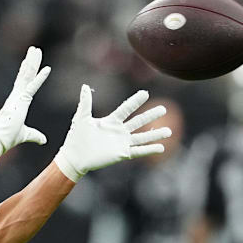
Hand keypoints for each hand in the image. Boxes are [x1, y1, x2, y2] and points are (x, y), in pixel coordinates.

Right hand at [0, 46, 50, 155]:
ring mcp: (18, 96)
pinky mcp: (21, 100)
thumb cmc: (8, 137)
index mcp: (17, 101)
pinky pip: (32, 86)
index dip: (29, 72)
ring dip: (33, 62)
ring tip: (36, 50)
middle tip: (34, 50)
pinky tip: (47, 69)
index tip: (30, 61)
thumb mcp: (26, 135)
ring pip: (27, 75)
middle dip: (30, 62)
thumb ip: (35, 135)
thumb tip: (44, 140)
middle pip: (25, 75)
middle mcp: (16, 96)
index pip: (25, 83)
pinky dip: (40, 77)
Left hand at [54, 84, 171, 181]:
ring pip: (142, 137)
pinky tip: (161, 147)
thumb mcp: (81, 117)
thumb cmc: (76, 138)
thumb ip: (85, 102)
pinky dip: (149, 149)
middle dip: (151, 115)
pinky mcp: (121, 154)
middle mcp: (118, 131)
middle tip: (164, 109)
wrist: (74, 157)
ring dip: (155, 134)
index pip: (126, 109)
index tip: (145, 93)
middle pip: (138, 121)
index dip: (135, 101)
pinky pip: (138, 151)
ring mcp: (121, 143)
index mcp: (110, 121)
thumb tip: (83, 85)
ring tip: (169, 131)